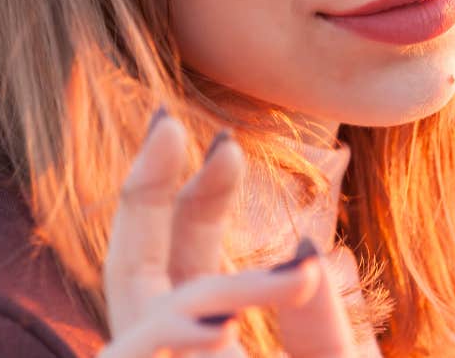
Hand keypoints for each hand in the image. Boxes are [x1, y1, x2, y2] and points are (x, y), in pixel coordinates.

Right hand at [96, 107, 359, 357]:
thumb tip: (306, 251)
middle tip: (164, 121)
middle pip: (135, 270)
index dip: (202, 196)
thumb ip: (319, 325)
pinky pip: (139, 357)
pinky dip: (169, 339)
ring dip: (222, 285)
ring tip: (298, 278)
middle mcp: (170, 356)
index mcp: (208, 344)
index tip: (227, 142)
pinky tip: (220, 331)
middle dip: (144, 194)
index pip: (187, 261)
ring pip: (155, 315)